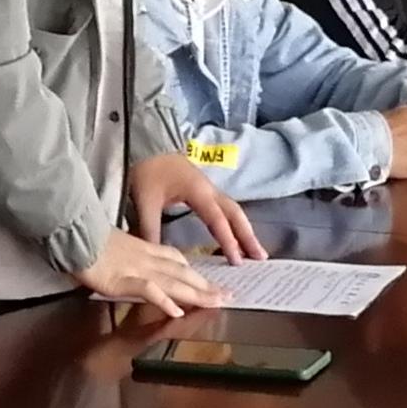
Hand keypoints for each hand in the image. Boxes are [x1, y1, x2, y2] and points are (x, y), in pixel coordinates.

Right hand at [71, 228, 228, 318]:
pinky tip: (177, 312)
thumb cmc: (91, 240)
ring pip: (175, 282)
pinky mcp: (125, 280)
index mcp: (146, 249)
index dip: (195, 272)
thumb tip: (137, 265)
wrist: (75, 235)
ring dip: (197, 294)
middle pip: (184, 273)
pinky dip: (164, 301)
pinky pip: (150, 290)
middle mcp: (149, 259)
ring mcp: (138, 269)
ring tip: (217, 302)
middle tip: (228, 295)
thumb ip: (132, 254)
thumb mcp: (118, 245)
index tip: (210, 281)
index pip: (178, 260)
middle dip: (207, 285)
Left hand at [129, 152, 265, 261]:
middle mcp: (209, 190)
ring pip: (233, 211)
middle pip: (235, 214)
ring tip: (255, 251)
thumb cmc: (147, 170)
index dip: (228, 241)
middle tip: (261, 257)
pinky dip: (234, 224)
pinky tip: (234, 237)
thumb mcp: (145, 201)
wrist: (146, 145)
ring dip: (245, 230)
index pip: (218, 220)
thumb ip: (149, 228)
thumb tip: (154, 257)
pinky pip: (225, 209)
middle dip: (248, 236)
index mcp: (198, 191)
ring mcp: (209, 189)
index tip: (237, 262)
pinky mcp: (204, 191)